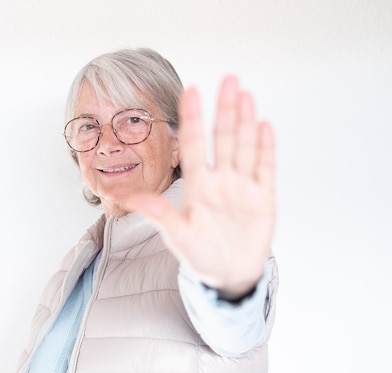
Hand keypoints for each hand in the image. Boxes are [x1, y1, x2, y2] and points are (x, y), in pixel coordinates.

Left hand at [125, 75, 275, 296]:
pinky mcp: (263, 197)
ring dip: (245, 122)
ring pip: (243, 147)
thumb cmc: (200, 255)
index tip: (190, 90)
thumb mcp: (177, 235)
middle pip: (222, 138)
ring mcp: (242, 186)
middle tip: (228, 78)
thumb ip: (158, 214)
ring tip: (244, 95)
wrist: (228, 275)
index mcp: (197, 186)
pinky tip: (264, 126)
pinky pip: (265, 168)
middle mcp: (220, 180)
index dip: (192, 118)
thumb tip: (126, 198)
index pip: (193, 145)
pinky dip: (265, 148)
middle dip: (224, 109)